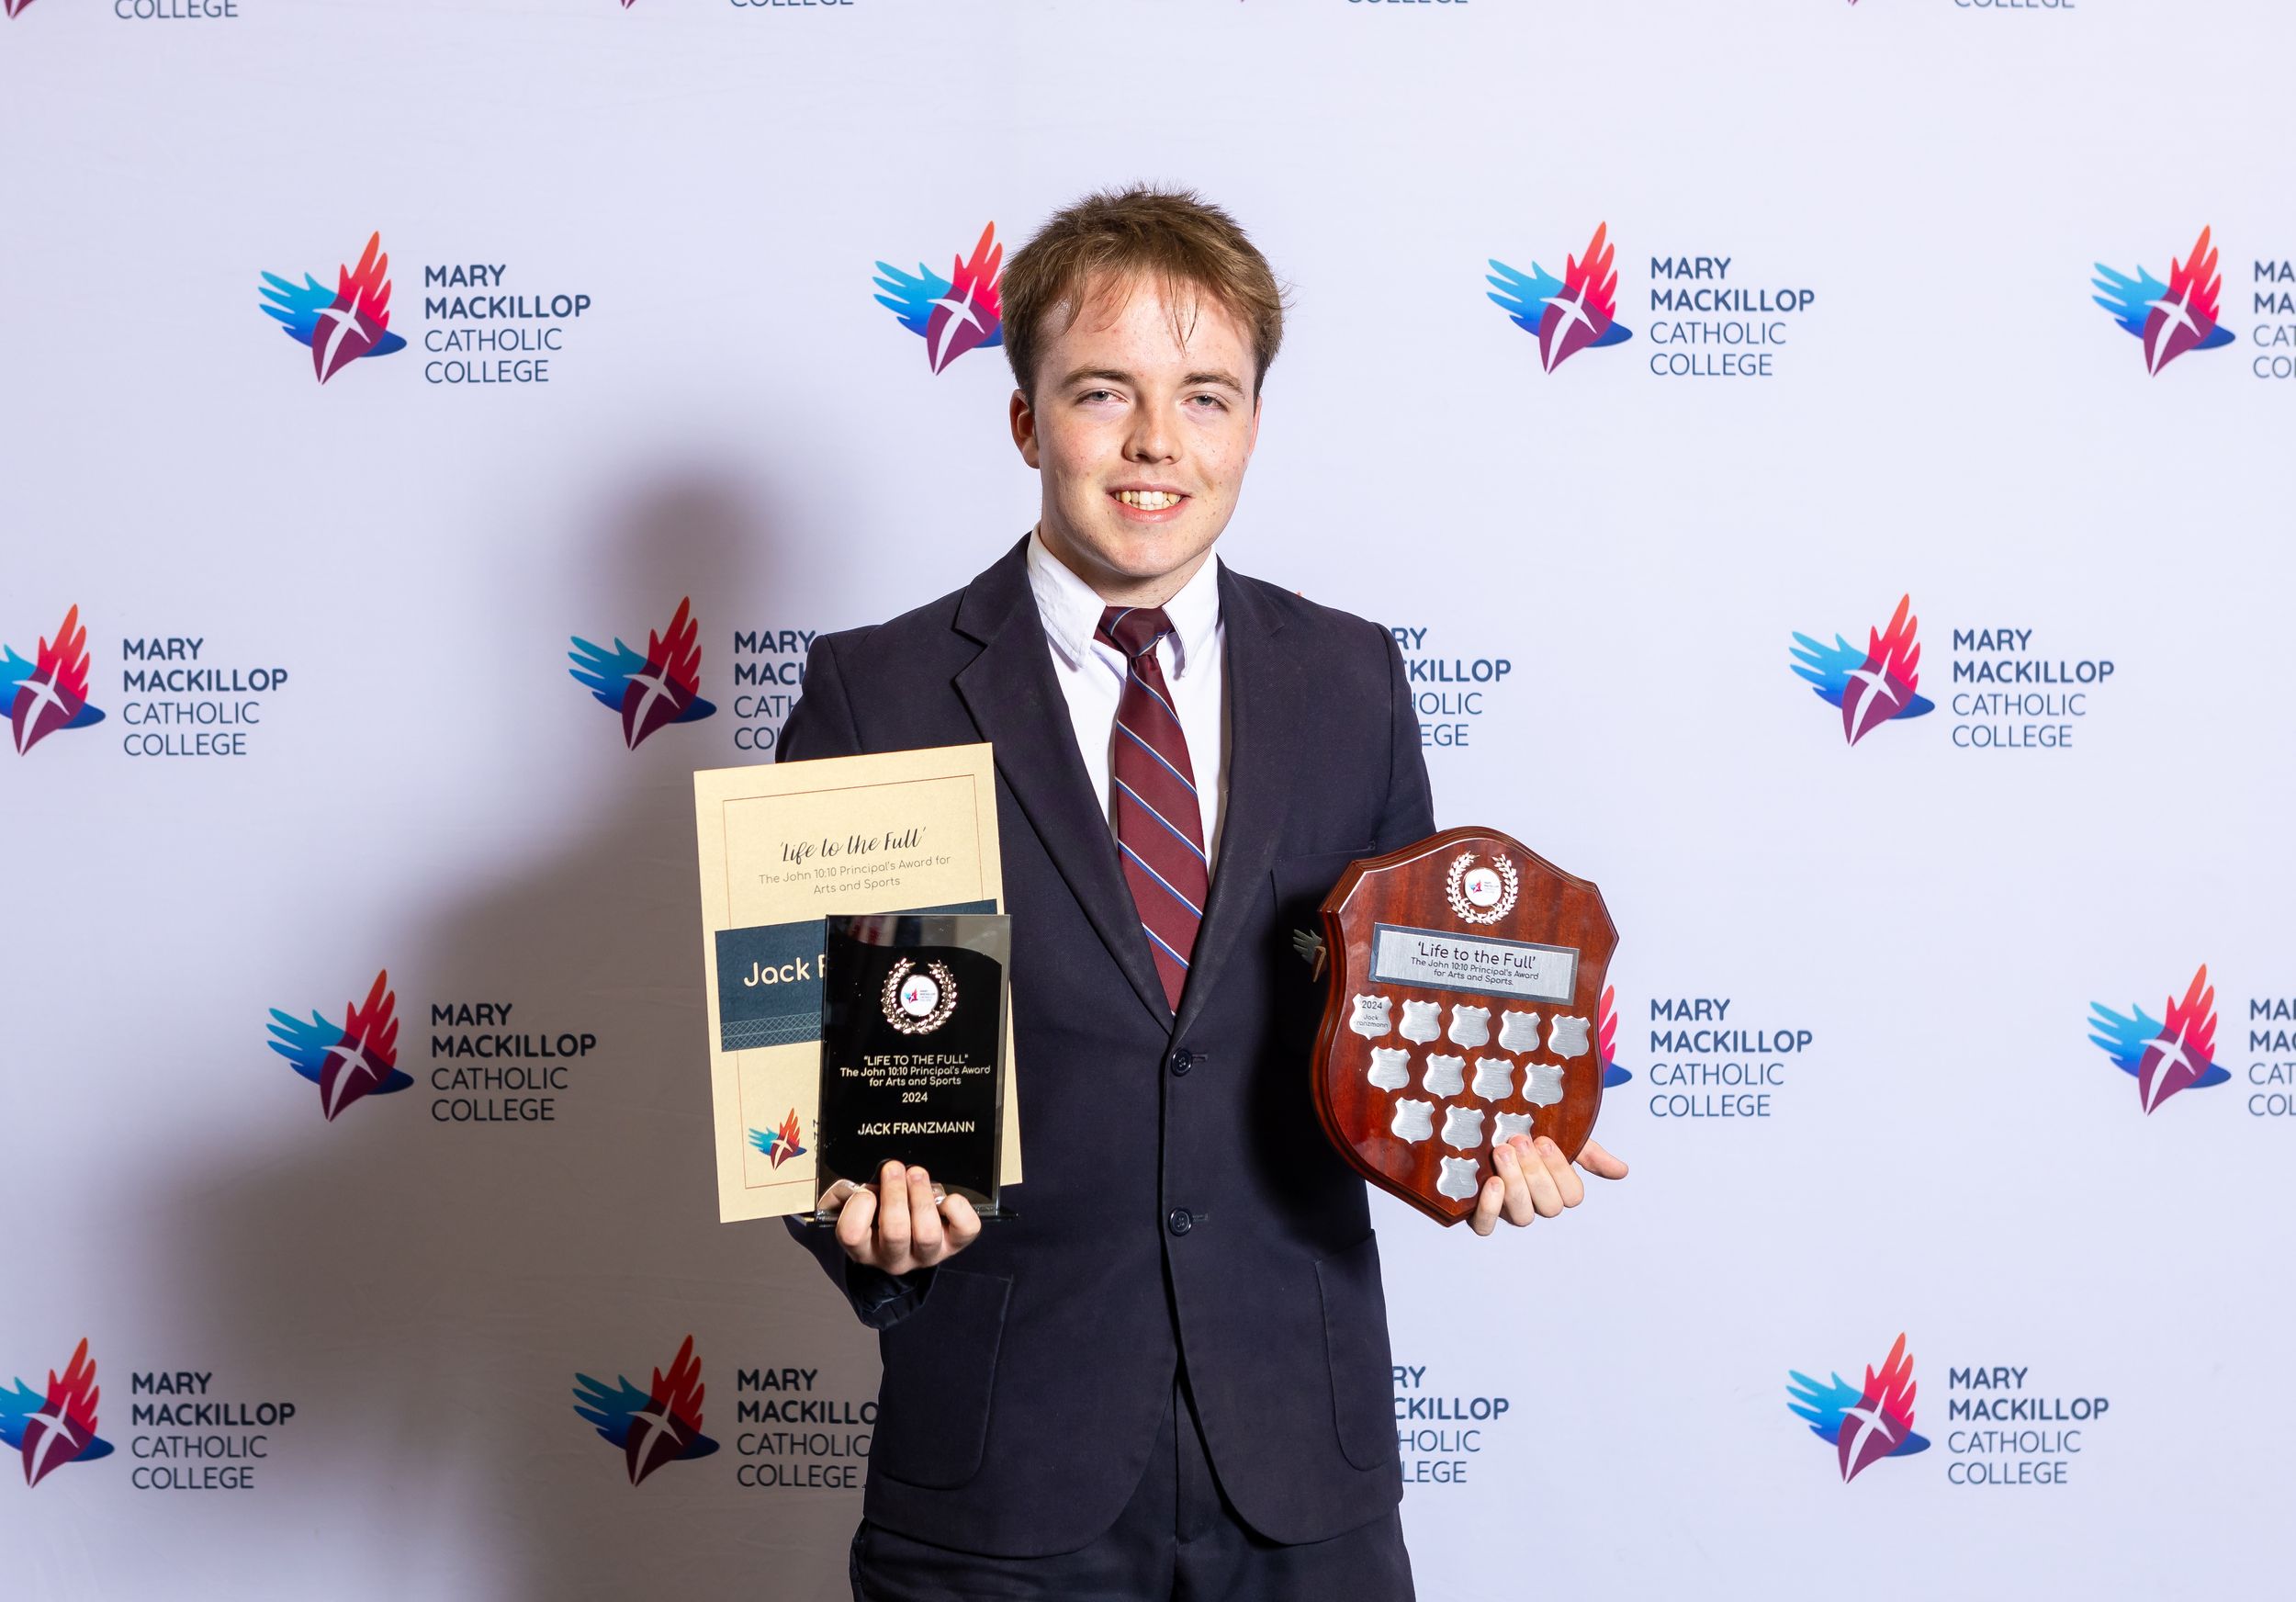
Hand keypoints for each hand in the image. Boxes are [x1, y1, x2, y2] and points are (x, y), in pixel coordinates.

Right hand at [824, 1160, 981, 1273]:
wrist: (908, 1234)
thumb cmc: (878, 1215)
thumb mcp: (854, 1207)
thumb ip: (846, 1193)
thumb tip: (852, 1183)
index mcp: (863, 1249)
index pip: (852, 1235)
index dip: (858, 1208)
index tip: (865, 1190)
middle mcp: (894, 1258)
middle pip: (895, 1232)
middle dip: (895, 1192)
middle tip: (894, 1169)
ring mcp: (927, 1254)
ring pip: (926, 1233)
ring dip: (921, 1196)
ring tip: (917, 1175)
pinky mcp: (955, 1244)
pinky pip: (965, 1229)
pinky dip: (957, 1207)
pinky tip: (944, 1197)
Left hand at [1470, 1135, 1627, 1236]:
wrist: (1486, 1123)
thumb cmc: (1526, 1136)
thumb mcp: (1561, 1139)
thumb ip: (1589, 1154)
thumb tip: (1622, 1171)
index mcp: (1556, 1188)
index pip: (1572, 1195)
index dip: (1559, 1170)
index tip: (1544, 1140)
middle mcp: (1535, 1203)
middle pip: (1549, 1206)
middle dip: (1535, 1172)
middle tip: (1519, 1141)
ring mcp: (1508, 1211)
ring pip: (1523, 1216)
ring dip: (1515, 1184)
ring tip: (1502, 1152)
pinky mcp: (1479, 1214)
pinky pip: (1486, 1226)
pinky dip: (1490, 1207)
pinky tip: (1491, 1182)